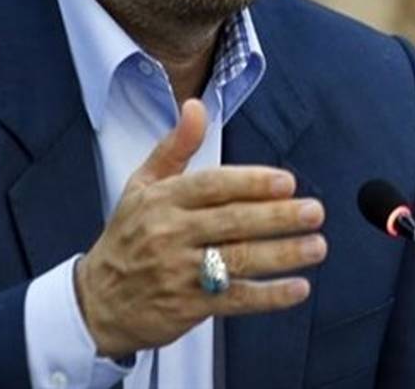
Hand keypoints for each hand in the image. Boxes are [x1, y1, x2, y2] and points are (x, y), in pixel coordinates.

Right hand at [74, 99, 326, 358]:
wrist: (97, 301)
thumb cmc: (128, 236)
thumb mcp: (142, 185)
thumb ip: (175, 146)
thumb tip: (195, 106)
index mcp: (163, 200)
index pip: (213, 185)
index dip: (252, 182)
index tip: (287, 182)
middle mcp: (171, 233)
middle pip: (233, 221)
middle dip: (278, 217)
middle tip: (314, 211)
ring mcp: (180, 272)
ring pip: (238, 259)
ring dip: (283, 254)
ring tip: (317, 246)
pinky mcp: (188, 307)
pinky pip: (236, 300)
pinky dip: (270, 296)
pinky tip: (299, 288)